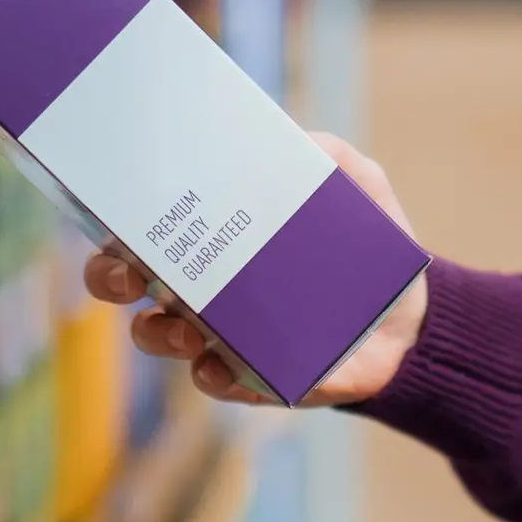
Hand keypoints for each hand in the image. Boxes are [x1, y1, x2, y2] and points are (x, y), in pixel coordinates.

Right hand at [84, 134, 427, 406]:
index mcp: (211, 234)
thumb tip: (300, 139)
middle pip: (126, 283)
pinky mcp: (253, 378)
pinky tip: (220, 366)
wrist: (411, 318)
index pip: (144, 225)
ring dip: (159, 333)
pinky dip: (213, 376)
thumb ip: (334, 157)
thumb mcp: (360, 189)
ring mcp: (219, 334)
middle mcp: (200, 284)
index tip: (110, 218)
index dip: (114, 225)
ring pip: (159, 337)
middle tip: (127, 274)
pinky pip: (217, 383)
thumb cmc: (367, 246)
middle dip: (110, 277)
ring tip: (186, 330)